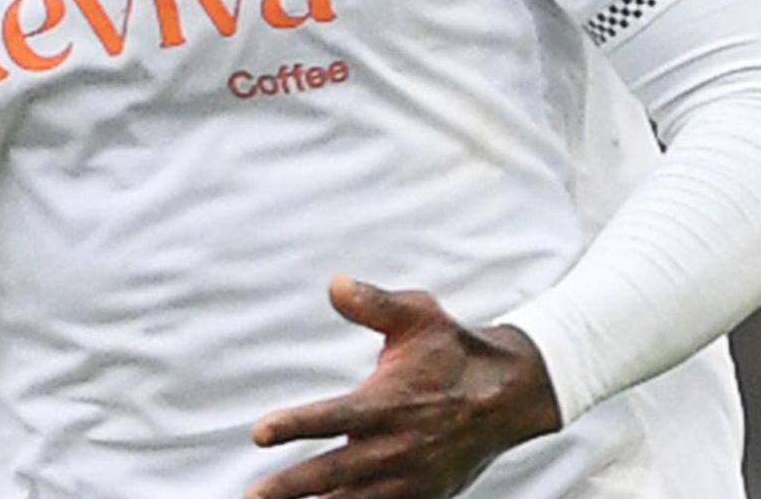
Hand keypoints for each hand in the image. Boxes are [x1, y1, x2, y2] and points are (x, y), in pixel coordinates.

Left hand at [246, 275, 561, 498]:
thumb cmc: (455, 350)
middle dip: (289, 488)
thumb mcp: (420, 315)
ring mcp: (409, 480)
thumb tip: (335, 283)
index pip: (333, 418)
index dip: (295, 425)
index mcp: (390, 403)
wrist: (510, 396)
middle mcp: (396, 447)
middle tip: (251, 497)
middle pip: (332, 474)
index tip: (259, 433)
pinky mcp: (422, 497)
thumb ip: (374, 303)